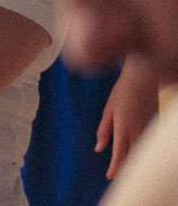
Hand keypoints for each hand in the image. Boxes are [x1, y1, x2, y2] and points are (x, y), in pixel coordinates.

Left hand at [97, 56, 158, 178]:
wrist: (144, 78)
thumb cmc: (122, 91)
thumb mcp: (109, 109)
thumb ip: (104, 130)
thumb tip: (98, 149)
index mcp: (124, 127)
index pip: (120, 154)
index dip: (115, 167)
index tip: (109, 177)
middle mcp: (139, 131)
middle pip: (132, 156)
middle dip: (124, 167)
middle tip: (115, 175)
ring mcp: (149, 128)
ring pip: (141, 151)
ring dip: (133, 159)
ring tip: (123, 165)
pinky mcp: (155, 125)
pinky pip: (147, 142)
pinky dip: (141, 148)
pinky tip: (135, 150)